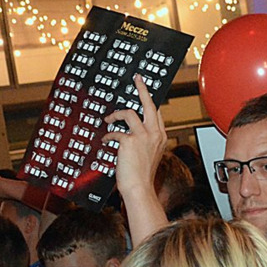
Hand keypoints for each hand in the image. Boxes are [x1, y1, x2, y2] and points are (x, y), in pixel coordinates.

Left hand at [105, 75, 165, 197]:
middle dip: (142, 88)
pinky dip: (108, 136)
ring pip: (129, 113)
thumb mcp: (149, 155)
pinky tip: (106, 141)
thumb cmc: (142, 175)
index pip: (156, 112)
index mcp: (160, 137)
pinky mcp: (130, 141)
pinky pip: (115, 132)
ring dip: (115, 115)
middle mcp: (154, 134)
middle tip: (137, 78)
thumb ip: (144, 141)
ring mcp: (143, 136)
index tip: (145, 90)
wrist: (139, 188)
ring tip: (108, 119)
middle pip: (149, 104)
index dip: (150, 99)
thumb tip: (131, 132)